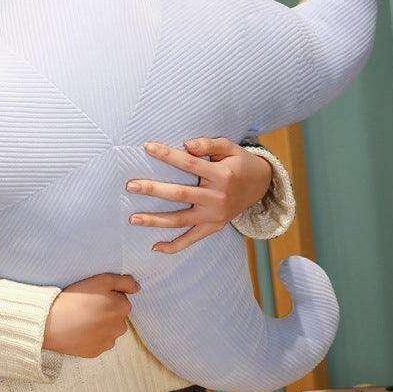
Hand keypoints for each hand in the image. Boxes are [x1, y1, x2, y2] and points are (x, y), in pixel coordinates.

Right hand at [42, 272, 140, 357]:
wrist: (52, 322)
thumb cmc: (76, 298)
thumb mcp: (101, 280)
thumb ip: (124, 282)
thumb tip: (138, 288)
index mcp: (123, 308)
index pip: (120, 299)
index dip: (107, 295)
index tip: (93, 296)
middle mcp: (120, 327)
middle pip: (116, 316)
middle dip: (106, 311)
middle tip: (87, 307)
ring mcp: (108, 341)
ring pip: (109, 330)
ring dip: (100, 325)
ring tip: (82, 318)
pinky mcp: (96, 352)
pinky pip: (98, 342)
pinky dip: (92, 337)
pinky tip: (79, 330)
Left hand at [126, 137, 272, 253]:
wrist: (262, 186)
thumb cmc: (240, 163)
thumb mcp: (230, 147)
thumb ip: (209, 144)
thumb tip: (187, 145)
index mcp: (221, 175)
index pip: (189, 164)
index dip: (167, 155)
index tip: (147, 146)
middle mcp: (217, 198)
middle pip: (180, 194)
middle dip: (153, 190)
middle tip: (130, 186)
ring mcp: (215, 216)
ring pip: (181, 220)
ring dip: (156, 221)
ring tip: (133, 219)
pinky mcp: (214, 227)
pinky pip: (192, 239)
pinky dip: (175, 246)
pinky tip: (156, 247)